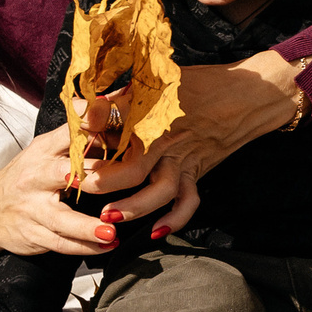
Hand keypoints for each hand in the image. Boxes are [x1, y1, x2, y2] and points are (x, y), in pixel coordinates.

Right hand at [0, 127, 121, 286]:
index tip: (117, 116)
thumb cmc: (27, 177)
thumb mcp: (45, 150)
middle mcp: (36, 177)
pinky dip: (84, 246)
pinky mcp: (33, 234)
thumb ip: (77, 133)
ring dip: (87, 227)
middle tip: (125, 181)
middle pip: (65, 174)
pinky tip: (107, 246)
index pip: (68, 133)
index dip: (91, 124)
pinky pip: (60, 243)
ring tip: (112, 233)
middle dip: (95, 179)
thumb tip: (113, 102)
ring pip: (61, 218)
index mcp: (44, 150)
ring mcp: (33, 208)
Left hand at [75, 51, 308, 237]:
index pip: (114, 131)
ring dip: (135, 206)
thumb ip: (120, 97)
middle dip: (105, 181)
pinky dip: (175, 219)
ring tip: (109, 215)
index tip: (65, 152)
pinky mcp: (198, 171)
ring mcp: (184, 159)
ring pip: (160, 190)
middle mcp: (167, 141)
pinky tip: (156, 232)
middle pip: (133, 167)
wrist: (246, 93)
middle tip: (80, 188)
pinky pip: (188, 201)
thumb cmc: (200, 82)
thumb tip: (84, 107)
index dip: (88, 143)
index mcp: (153, 115)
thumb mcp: (157, 79)